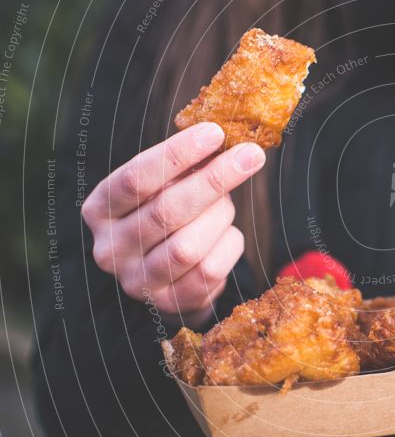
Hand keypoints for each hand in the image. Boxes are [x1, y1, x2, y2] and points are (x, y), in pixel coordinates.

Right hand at [81, 122, 265, 325]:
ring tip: (227, 205)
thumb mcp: (163, 187)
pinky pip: (211, 270)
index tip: (214, 133)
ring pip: (189, 246)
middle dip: (214, 180)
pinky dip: (229, 245)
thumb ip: (183, 166)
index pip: (135, 178)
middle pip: (166, 211)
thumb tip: (222, 137)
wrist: (168, 277)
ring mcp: (138, 281)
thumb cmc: (167, 215)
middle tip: (251, 155)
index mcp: (100, 209)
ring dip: (220, 217)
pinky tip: (227, 234)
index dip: (176, 154)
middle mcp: (111, 249)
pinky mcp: (170, 303)